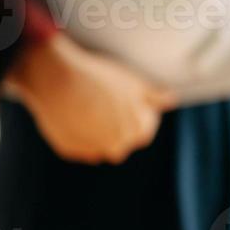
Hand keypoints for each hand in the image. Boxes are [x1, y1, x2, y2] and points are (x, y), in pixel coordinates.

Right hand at [4, 34, 176, 164]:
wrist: (58, 80)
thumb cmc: (99, 78)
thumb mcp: (133, 83)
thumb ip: (155, 97)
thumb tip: (171, 101)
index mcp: (137, 132)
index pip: (144, 130)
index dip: (136, 114)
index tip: (125, 100)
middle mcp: (117, 147)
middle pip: (121, 139)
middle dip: (116, 123)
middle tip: (103, 101)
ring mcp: (92, 151)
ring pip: (99, 144)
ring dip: (96, 130)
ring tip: (87, 106)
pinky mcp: (70, 150)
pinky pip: (78, 144)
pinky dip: (76, 132)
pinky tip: (71, 112)